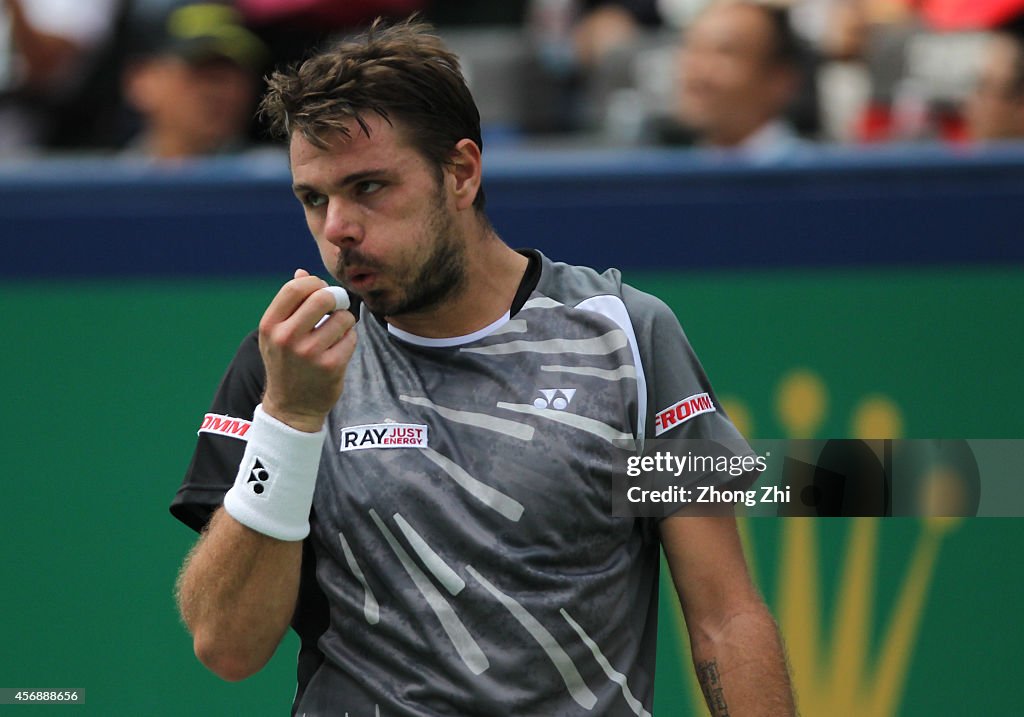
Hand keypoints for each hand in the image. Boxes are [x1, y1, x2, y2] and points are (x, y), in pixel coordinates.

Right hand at [259, 269, 356, 431]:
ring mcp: (310, 353)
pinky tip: (338, 348)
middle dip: (335, 299)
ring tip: (335, 332)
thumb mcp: (276, 334)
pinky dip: (349, 339)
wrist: (291, 407)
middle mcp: (287, 338)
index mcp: (270, 325)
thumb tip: (302, 273)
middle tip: (335, 307)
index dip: (314, 283)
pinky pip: (351, 337)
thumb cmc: (286, 363)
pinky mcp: (331, 366)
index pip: (296, 288)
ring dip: (344, 321)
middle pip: (323, 297)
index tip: (321, 291)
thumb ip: (289, 304)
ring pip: (343, 317)